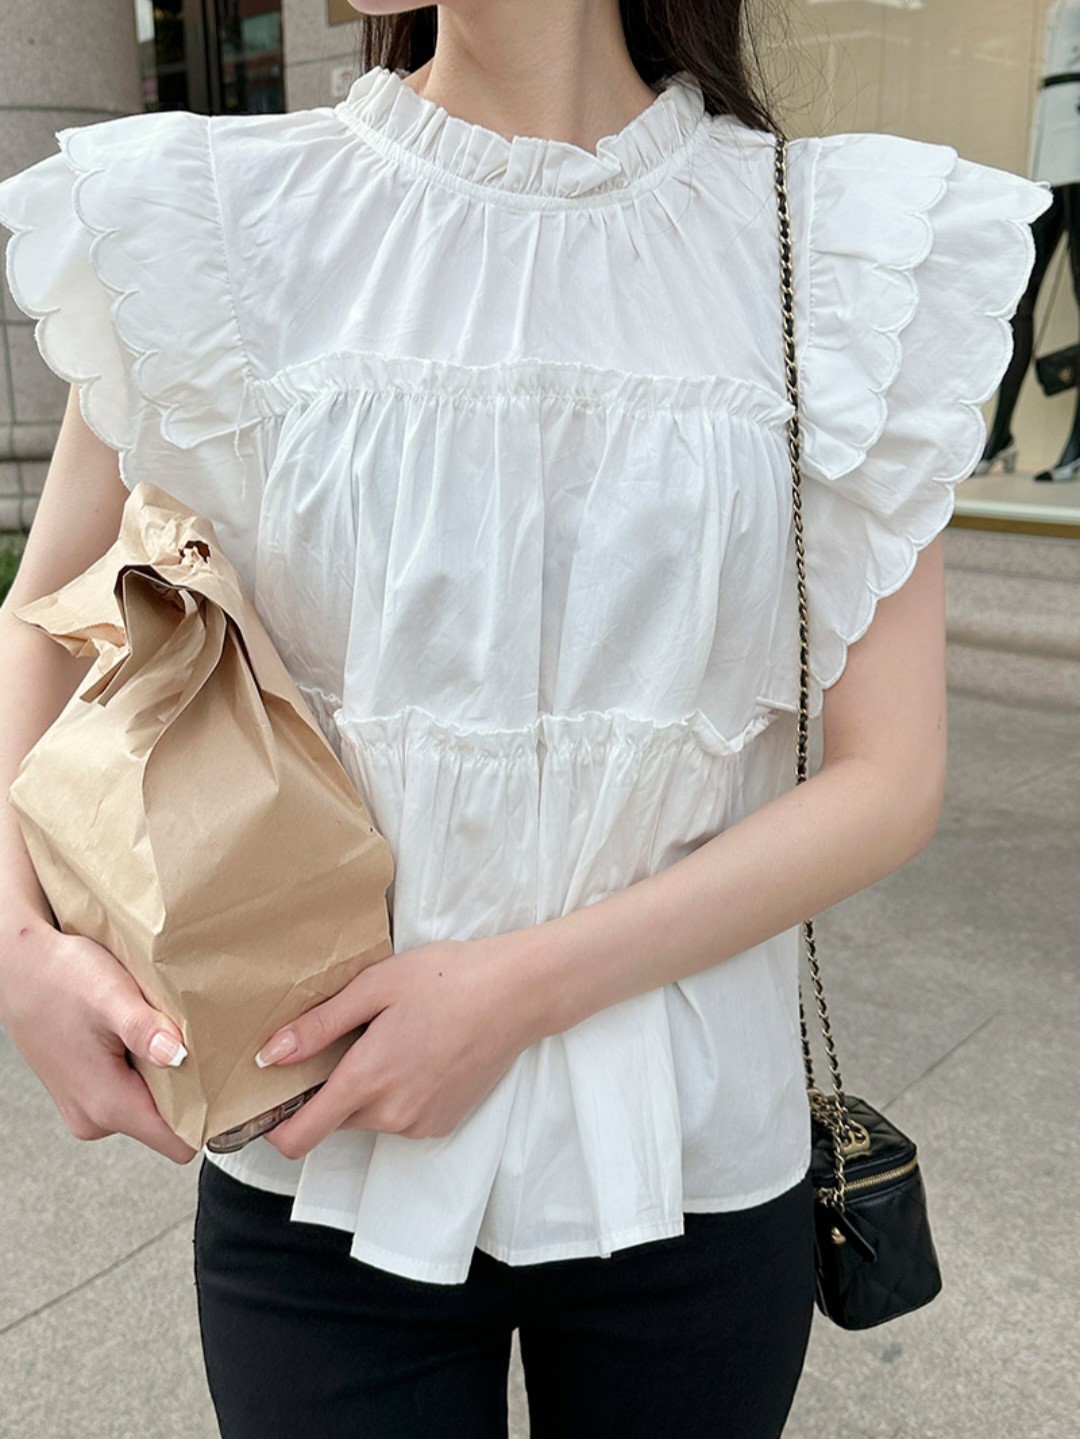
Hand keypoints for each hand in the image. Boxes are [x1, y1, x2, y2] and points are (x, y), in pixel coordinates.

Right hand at [0, 911, 197, 1164]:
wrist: (18, 966)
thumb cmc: (61, 976)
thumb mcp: (111, 995)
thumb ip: (143, 1029)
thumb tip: (178, 1055)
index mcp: (107, 1103)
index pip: (178, 1142)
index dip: (209, 1117)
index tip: (229, 1086)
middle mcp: (94, 1117)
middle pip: (167, 1126)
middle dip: (190, 1093)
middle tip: (202, 1048)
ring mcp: (85, 1107)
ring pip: (148, 1107)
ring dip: (165, 1077)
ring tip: (166, 1035)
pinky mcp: (82, 1091)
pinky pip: (129, 1092)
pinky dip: (143, 1069)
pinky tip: (142, 1034)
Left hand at [256, 937, 533, 1158]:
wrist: (517, 993)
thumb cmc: (447, 979)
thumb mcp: (375, 987)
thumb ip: (319, 1026)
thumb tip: (270, 1056)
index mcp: (367, 1080)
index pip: (299, 1138)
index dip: (274, 1126)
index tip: (271, 1099)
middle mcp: (390, 1115)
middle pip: (333, 1121)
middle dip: (329, 1089)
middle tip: (349, 1038)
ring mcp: (419, 1124)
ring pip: (368, 1117)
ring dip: (366, 1088)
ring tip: (393, 1037)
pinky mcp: (442, 1123)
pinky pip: (399, 1117)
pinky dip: (396, 1092)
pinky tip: (419, 1051)